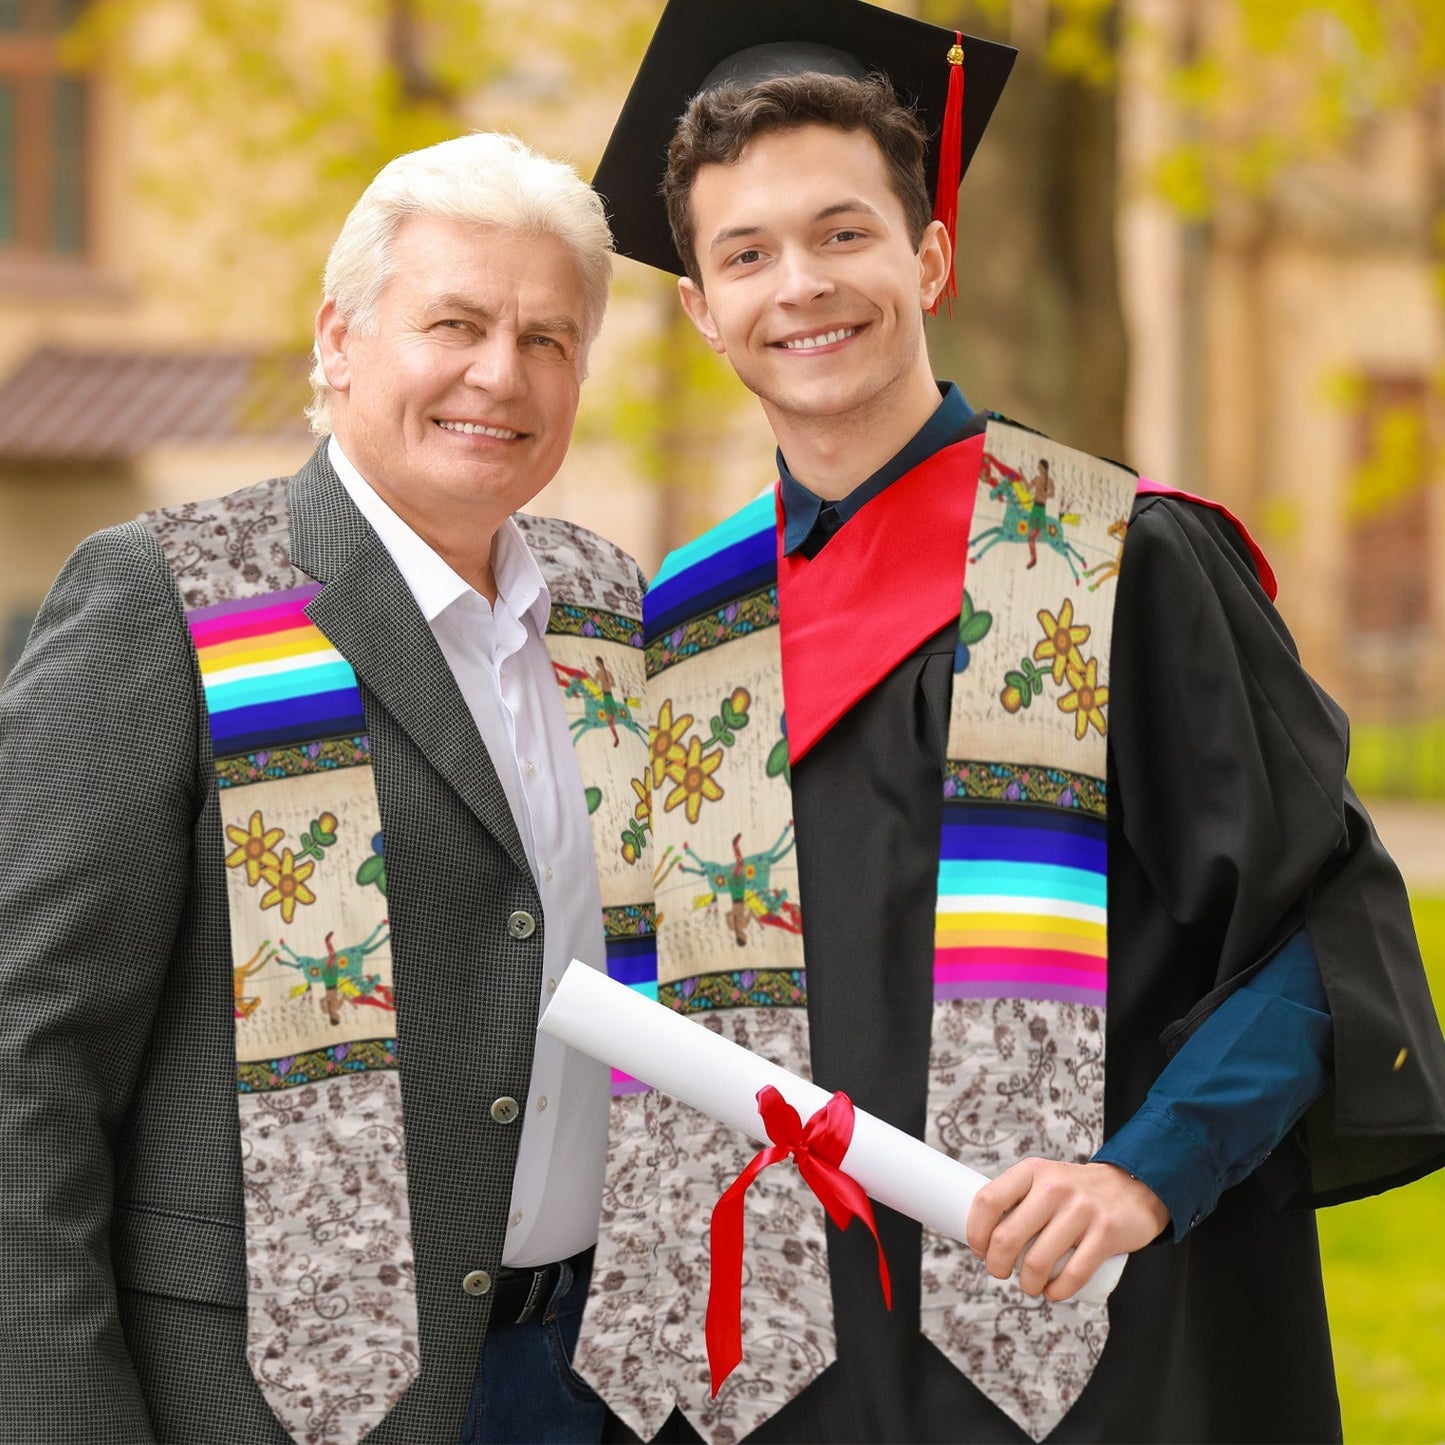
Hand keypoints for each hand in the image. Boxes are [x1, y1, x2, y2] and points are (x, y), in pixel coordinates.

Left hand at [965, 1158, 1169, 1301]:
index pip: (988, 1200)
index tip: (978, 1249)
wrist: (1132, 1188)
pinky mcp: (1106, 1233)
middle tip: (1000, 1272)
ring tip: (1029, 1285)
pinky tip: (1052, 1292)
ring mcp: (1081, 1210)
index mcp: (1032, 1171)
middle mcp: (1054, 1186)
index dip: (975, 1232)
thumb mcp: (1044, 1179)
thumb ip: (1018, 1199)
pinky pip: (1073, 1275)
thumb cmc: (1075, 1192)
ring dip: (1027, 1285)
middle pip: (1007, 1237)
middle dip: (996, 1265)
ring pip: (1037, 1262)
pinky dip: (1056, 1292)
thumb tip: (983, 1236)